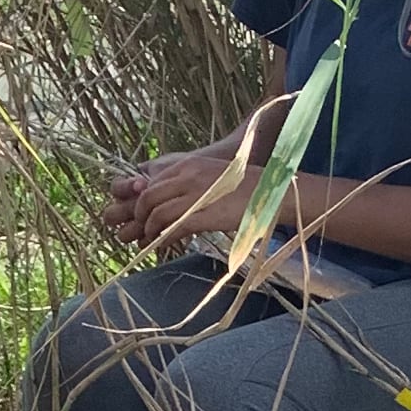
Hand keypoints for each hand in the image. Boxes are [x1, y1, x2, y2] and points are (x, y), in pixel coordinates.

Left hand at [101, 145, 264, 256]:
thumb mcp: (211, 175)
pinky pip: (173, 228)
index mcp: (188, 165)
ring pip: (157, 213)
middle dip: (140, 216)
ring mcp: (195, 195)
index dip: (142, 201)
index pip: (152, 182)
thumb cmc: (244, 186)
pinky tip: (164, 245)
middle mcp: (187, 176)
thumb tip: (173, 198)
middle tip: (141, 229)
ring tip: (151, 239)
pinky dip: (163, 238)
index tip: (143, 214)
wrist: (270, 191)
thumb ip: (190, 183)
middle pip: (148, 197)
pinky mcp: (204, 215)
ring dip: (149, 230)